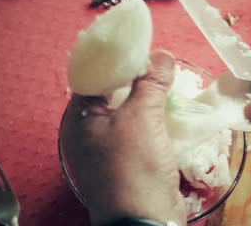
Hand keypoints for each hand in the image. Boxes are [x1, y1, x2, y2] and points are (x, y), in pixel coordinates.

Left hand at [59, 50, 186, 224]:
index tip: (137, 43)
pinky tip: (170, 104)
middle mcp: (90, 129)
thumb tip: (162, 54)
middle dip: (135, 75)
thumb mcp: (141, 117)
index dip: (115, 57)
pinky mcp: (130, 157)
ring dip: (148, 95)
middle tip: (156, 59)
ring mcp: (110, 145)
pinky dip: (154, 115)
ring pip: (129, 110)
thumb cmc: (133, 165)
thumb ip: (151, 83)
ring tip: (166, 77)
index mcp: (80, 117)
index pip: (93, 74)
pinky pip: (140, 128)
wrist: (145, 218)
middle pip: (112, 91)